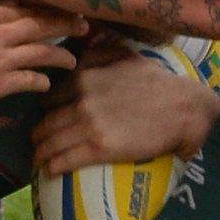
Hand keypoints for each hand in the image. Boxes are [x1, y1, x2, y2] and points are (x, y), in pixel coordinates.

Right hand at [0, 1, 85, 111]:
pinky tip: (46, 84)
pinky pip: (28, 80)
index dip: (49, 7)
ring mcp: (0, 59)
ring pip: (41, 53)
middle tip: (84, 25)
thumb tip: (4, 3)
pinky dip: (40, 82)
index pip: (27, 7)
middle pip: (41, 24)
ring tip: (72, 60)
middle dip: (66, 23)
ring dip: (61, 56)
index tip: (65, 7)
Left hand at [31, 41, 219, 177]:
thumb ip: (98, 54)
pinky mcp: (99, 148)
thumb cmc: (157, 82)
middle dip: (38, 134)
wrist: (181, 108)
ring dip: (41, 153)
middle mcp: (81, 100)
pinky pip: (65, 160)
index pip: (50, 97)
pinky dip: (53, 166)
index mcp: (84, 77)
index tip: (47, 117)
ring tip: (39, 160)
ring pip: (51, 143)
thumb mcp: (124, 56)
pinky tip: (49, 171)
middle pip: (46, 122)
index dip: (46, 109)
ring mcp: (88, 125)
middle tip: (38, 143)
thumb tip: (81, 49)